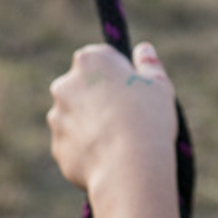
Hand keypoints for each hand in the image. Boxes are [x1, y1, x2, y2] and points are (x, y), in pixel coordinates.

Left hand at [48, 41, 177, 192]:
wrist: (128, 167)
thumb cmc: (148, 119)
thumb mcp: (159, 86)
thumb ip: (150, 65)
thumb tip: (144, 50)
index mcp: (90, 62)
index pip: (100, 58)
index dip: (119, 73)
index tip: (135, 89)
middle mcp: (65, 86)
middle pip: (84, 87)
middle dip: (101, 98)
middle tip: (130, 115)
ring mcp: (57, 118)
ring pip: (77, 117)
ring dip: (93, 123)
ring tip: (122, 140)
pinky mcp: (57, 147)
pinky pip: (75, 144)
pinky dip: (89, 149)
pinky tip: (111, 156)